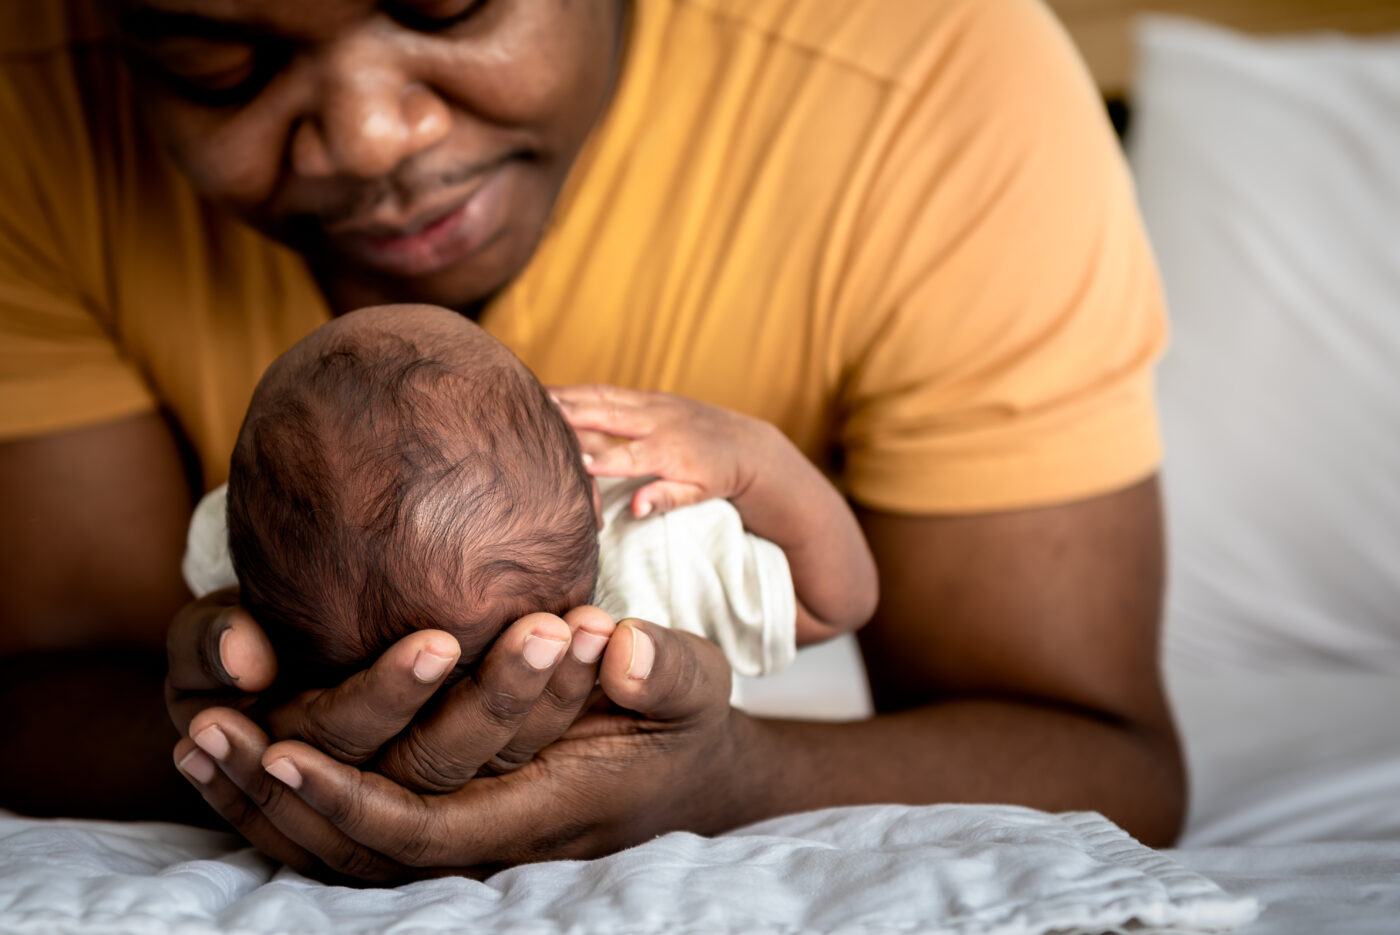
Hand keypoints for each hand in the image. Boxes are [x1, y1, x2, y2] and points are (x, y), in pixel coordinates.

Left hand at [171, 614, 749, 882]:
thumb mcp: (694, 685)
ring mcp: (469, 831)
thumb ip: (665, 669)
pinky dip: (296, 800)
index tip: (282, 751)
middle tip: (204, 736)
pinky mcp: (454, 812)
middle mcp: (492, 839)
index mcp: (543, 814)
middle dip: (281, 803)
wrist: (683, 766)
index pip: (425, 829)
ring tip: (199, 740)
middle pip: (364, 851)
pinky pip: (363, 825)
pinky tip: (246, 750)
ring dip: (270, 804)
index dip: (349, 799)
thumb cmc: (680, 721)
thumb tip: (620, 648)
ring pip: (351, 849)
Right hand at [550, 385, 777, 517]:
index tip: (576, 464)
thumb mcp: (699, 494)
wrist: (745, 444)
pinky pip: (608, 392)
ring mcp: (652, 404)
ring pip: (603, 397)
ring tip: (530, 394)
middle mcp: (658, 421)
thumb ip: (667, 499)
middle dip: (572, 414)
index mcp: (669, 451)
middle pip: (608, 416)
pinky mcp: (649, 396)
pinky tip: (551, 392)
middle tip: (535, 413)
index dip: (602, 461)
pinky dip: (578, 390)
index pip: (630, 457)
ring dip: (567, 395)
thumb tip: (637, 508)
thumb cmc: (718, 476)